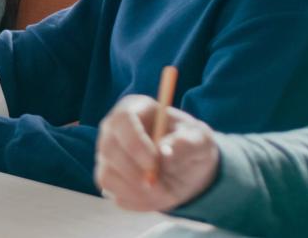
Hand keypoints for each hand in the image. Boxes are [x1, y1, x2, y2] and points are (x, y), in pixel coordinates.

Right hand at [95, 95, 219, 211]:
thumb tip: (165, 151)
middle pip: (109, 149)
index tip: (154, 163)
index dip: (135, 143)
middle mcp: (113, 129)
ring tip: (163, 191)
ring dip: (137, 190)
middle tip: (159, 184)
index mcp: (135, 108)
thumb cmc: (191, 144)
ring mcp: (106, 153)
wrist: (187, 166)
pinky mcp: (107, 175)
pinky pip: (112, 192)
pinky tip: (154, 195)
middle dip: (135, 172)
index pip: (123, 119)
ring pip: (108, 174)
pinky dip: (135, 199)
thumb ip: (187, 143)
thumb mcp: (200, 140)